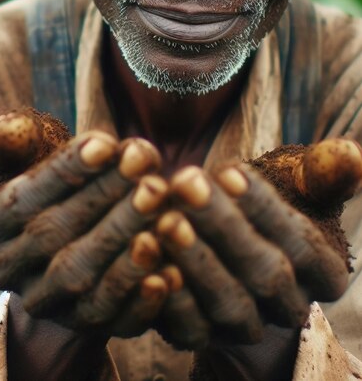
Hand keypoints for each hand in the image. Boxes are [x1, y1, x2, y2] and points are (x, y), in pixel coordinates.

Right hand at [0, 130, 175, 335]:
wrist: (58, 244)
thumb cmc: (44, 188)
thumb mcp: (23, 159)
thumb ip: (15, 140)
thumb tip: (13, 125)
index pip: (22, 198)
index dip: (66, 170)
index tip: (106, 143)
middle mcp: (3, 271)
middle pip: (53, 234)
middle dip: (104, 196)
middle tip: (145, 165)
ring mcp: (43, 304)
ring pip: (81, 276)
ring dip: (124, 238)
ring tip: (161, 202)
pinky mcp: (82, 327)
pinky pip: (112, 319)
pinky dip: (141, 296)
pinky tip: (171, 266)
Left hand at [153, 160, 349, 349]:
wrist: (220, 242)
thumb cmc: (258, 206)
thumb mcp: (293, 186)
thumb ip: (319, 172)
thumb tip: (350, 152)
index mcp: (323, 271)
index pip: (301, 241)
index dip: (263, 206)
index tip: (227, 170)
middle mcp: (289, 306)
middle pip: (264, 271)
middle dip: (222, 225)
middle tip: (185, 184)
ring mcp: (247, 326)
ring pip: (228, 302)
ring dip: (195, 260)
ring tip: (164, 218)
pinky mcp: (203, 337)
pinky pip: (190, 328)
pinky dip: (169, 298)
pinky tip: (148, 260)